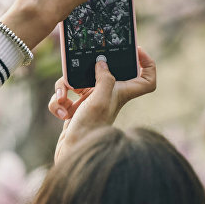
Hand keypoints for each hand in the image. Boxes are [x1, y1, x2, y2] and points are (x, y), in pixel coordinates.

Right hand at [48, 47, 156, 162]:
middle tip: (80, 65)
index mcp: (121, 93)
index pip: (146, 78)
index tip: (136, 51)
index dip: (147, 63)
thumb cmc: (90, 129)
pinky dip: (57, 101)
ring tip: (63, 99)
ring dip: (64, 87)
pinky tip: (60, 112)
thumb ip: (104, 79)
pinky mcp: (74, 107)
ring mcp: (90, 101)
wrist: (71, 152)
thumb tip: (102, 63)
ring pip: (76, 81)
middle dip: (85, 68)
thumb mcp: (100, 100)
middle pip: (101, 71)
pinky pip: (63, 95)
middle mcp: (108, 94)